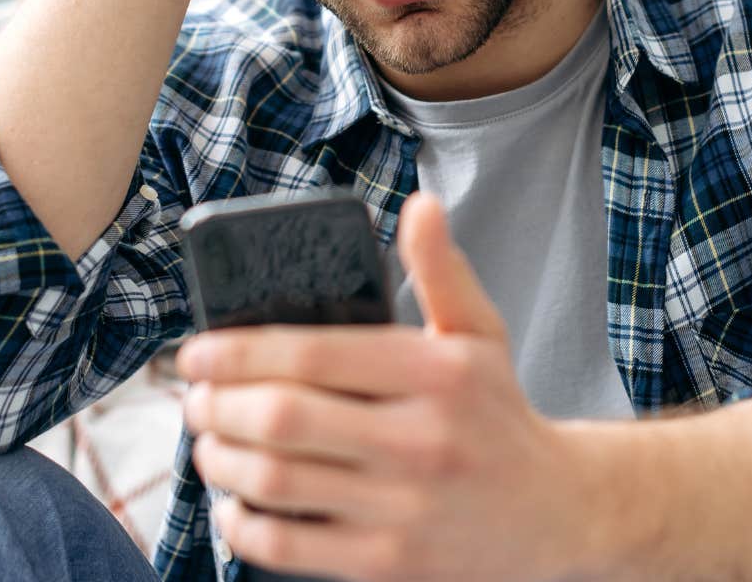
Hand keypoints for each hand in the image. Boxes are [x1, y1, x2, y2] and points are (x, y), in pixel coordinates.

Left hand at [176, 192, 599, 581]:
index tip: (196, 352)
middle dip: (218, 406)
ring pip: (277, 482)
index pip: (313, 354)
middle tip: (194, 400)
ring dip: (221, 461)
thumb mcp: (480, 335)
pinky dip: (244, 524)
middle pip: (283, 418)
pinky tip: (235, 503)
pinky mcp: (388, 563)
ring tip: (208, 444)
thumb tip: (421, 205)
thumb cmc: (499, 415)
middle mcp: (422, 441)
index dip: (238, 351)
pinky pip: (290, 546)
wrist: (557, 515)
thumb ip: (441, 271)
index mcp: (438, 374)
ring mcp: (405, 508)